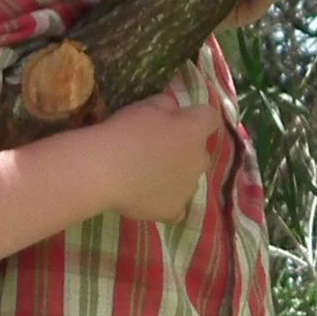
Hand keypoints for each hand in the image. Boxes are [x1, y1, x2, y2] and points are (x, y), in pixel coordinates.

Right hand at [102, 89, 221, 222]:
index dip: (196, 118)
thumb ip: (167, 105)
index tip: (179, 120)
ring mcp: (188, 188)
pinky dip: (168, 203)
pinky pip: (178, 208)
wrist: (106, 170)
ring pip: (190, 180)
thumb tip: (174, 110)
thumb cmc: (126, 131)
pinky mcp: (174, 210)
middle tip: (159, 150)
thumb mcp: (146, 105)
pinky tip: (152, 199)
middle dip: (186, 150)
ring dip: (177, 176)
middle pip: (201, 152)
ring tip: (149, 177)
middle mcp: (199, 159)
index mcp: (194, 130)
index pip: (210, 118)